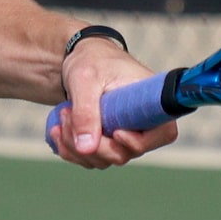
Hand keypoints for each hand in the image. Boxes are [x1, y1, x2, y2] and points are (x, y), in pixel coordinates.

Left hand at [51, 37, 177, 168]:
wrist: (80, 60)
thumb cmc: (91, 61)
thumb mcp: (86, 80)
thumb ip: (86, 111)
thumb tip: (86, 148)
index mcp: (151, 101)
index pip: (163, 134)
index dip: (140, 142)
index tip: (115, 131)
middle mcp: (142, 123)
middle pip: (125, 154)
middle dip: (91, 142)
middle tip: (68, 114)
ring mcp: (124, 135)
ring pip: (103, 159)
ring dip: (75, 145)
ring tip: (63, 114)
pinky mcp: (107, 142)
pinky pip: (90, 158)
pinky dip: (70, 149)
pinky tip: (57, 129)